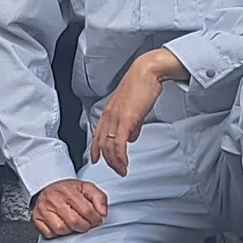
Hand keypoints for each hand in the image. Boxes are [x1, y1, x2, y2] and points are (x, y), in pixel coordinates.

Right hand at [30, 178, 109, 239]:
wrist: (48, 185)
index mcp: (68, 191)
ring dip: (71, 230)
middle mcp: (54, 200)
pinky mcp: (36, 218)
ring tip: (74, 223)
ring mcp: (43, 209)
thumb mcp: (87, 188)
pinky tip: (62, 225)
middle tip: (86, 223)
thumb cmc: (68, 190)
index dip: (95, 219)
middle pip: (75, 222)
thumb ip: (100, 198)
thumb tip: (103, 213)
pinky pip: (49, 234)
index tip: (96, 219)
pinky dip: (58, 233)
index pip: (87, 211)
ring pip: (62, 230)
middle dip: (85, 226)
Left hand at [86, 48, 184, 176]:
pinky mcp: (126, 119)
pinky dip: (120, 156)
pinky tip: (124, 162)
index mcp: (109, 111)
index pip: (97, 134)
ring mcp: (116, 117)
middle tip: (117, 170)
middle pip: (102, 143)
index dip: (95, 148)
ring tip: (122, 170)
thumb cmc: (142, 85)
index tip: (95, 159)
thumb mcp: (134, 107)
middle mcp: (109, 115)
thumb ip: (132, 124)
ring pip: (109, 146)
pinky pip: (118, 143)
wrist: (147, 72)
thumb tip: (131, 136)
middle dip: (108, 160)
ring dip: (115, 162)